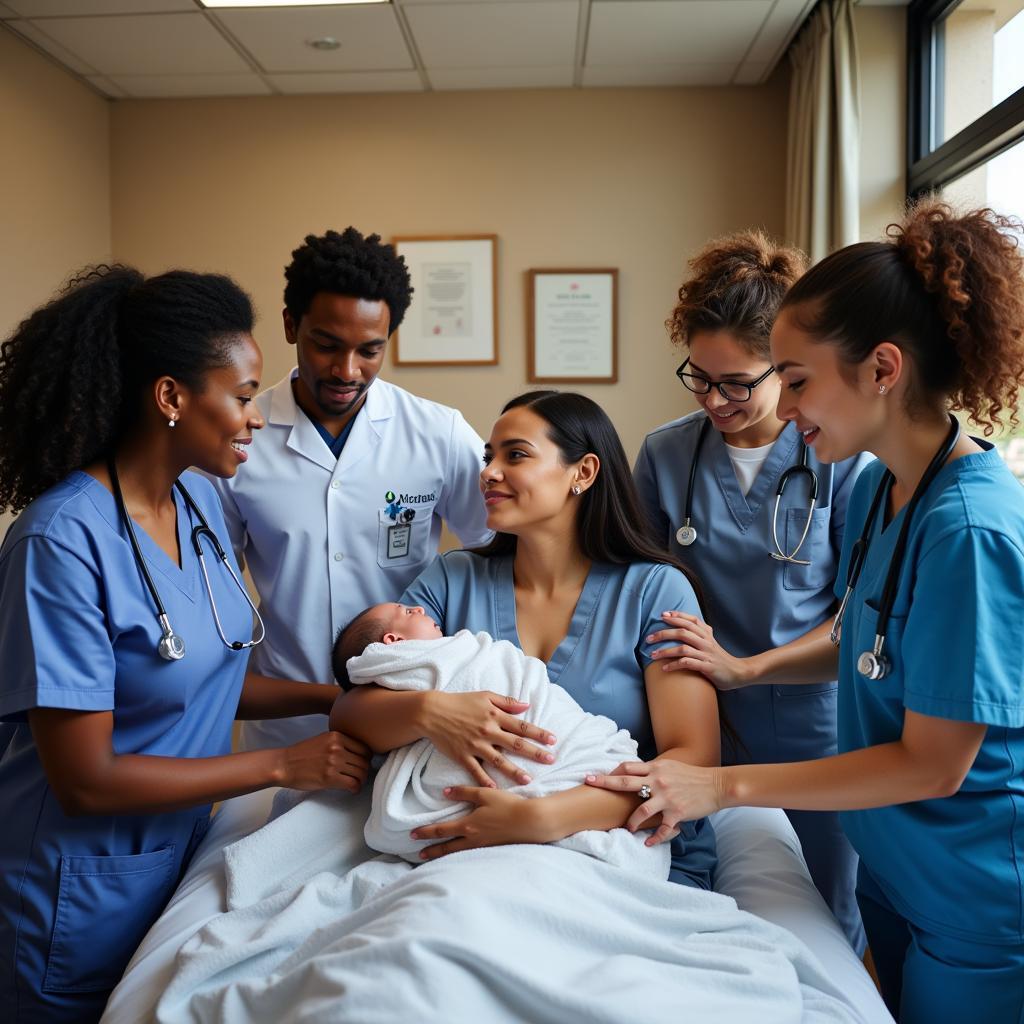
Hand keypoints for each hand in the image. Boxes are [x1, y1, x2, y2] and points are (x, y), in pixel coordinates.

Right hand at [277, 731, 370, 792]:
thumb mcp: (323, 740)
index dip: (366, 757)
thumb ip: (340, 743)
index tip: (363, 763)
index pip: (364, 747)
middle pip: (364, 760)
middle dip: (365, 770)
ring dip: (361, 780)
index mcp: (337, 736)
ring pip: (361, 772)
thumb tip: (358, 753)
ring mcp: (334, 762)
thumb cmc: (302, 754)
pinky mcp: (330, 777)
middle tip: (361, 776)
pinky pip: (353, 784)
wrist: (284, 765)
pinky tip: (352, 789)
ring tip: (356, 783)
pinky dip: (356, 788)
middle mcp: (337, 747)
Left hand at [410, 786, 549, 859]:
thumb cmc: (508, 805)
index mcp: (468, 824)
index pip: (441, 830)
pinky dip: (458, 857)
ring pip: (457, 853)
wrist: (530, 822)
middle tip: (418, 854)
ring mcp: (482, 846)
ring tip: (431, 858)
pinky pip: (469, 855)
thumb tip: (445, 792)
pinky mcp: (492, 849)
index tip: (413, 835)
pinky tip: (457, 857)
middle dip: (431, 850)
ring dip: (442, 855)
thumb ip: (464, 792)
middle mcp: (472, 838)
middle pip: (446, 847)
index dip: (426, 832)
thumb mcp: (485, 794)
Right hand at [420, 691, 556, 787]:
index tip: (553, 740)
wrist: (432, 711)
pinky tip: (495, 790)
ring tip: (528, 780)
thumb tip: (526, 705)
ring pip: (498, 760)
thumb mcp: (485, 696)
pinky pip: (476, 770)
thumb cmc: (460, 701)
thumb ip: (506, 702)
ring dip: (514, 770)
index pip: (521, 726)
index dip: (539, 733)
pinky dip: (485, 781)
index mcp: (495, 716)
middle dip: (535, 753)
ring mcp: (475, 745)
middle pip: (515, 744)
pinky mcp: (462, 755)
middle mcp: (488, 731)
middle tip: (551, 760)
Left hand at [584, 760, 725, 843]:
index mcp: (655, 768)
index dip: (611, 771)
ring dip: (630, 822)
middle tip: (588, 782)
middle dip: (605, 782)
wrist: (716, 785)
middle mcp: (658, 781)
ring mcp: (666, 797)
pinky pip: (662, 828)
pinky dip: (654, 838)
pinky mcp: (677, 812)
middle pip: (625, 782)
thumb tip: (636, 772)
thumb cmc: (692, 776)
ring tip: (626, 829)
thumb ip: (653, 769)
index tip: (597, 775)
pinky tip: (648, 843)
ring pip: (640, 810)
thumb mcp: (670, 767)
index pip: (627, 767)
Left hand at [647, 611, 752, 689]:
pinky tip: (665, 668)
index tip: (663, 614)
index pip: (691, 620)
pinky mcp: (707, 667)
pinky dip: (674, 665)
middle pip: (683, 632)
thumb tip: (682, 626)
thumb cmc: (719, 658)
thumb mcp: (710, 642)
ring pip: (683, 648)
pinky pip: (688, 663)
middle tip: (648, 637)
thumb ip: (699, 634)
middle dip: (663, 633)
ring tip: (652, 655)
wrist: (738, 673)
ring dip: (665, 651)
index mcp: (707, 634)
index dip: (677, 615)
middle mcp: (706, 641)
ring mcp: (707, 654)